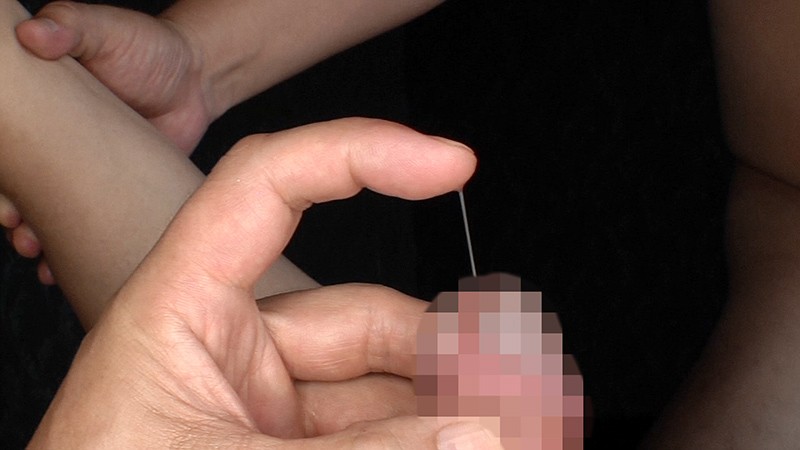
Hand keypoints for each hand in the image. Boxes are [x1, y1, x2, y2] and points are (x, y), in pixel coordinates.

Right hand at [5, 1, 211, 280]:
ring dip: (38, 239)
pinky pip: (94, 226)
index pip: (7, 145)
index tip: (2, 192)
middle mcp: (54, 145)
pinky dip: (81, 247)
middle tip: (17, 228)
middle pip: (18, 185)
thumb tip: (33, 33)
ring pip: (51, 214)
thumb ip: (70, 27)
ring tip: (41, 257)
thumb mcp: (105, 30)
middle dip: (11, 212)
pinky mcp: (117, 193)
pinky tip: (68, 268)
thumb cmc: (147, 48)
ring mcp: (85, 173)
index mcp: (39, 109)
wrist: (197, 79)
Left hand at [29, 118, 500, 447]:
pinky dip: (428, 433)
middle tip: (527, 378)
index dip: (358, 155)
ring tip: (521, 420)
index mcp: (181, 310)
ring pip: (382, 381)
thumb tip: (480, 427)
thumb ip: (363, 448)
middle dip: (453, 347)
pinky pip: (376, 425)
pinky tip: (469, 434)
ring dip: (454, 400)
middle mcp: (232, 345)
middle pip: (365, 316)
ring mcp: (266, 404)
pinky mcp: (291, 444)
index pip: (266, 187)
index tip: (449, 163)